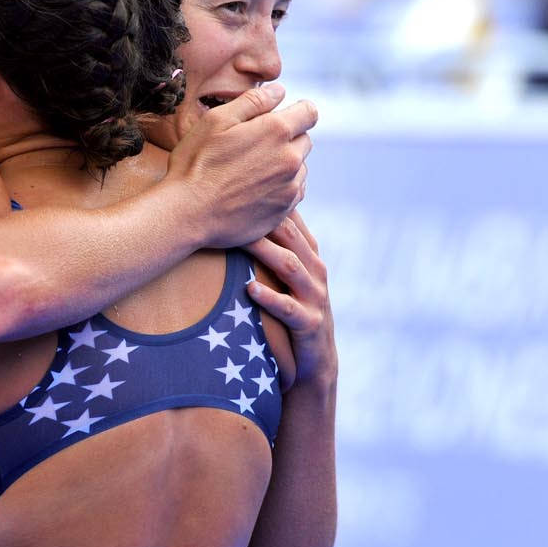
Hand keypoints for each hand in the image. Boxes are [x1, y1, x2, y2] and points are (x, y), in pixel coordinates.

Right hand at [166, 84, 316, 248]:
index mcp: (276, 131)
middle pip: (304, 140)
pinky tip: (255, 189)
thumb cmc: (195, 164)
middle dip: (287, 138)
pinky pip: (294, 192)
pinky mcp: (283, 211)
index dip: (297, 111)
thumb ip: (252, 102)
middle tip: (255, 145)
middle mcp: (290, 159)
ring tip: (251, 171)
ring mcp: (289, 187)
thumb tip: (280, 91)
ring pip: (300, 168)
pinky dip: (281, 187)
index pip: (309, 112)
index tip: (282, 116)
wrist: (187, 214)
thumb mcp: (215, 121)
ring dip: (285, 164)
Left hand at [245, 212, 336, 388]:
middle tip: (231, 205)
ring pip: (289, 267)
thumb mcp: (286, 277)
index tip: (241, 185)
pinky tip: (250, 289)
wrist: (314, 361)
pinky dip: (270, 298)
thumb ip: (273, 247)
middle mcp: (316, 271)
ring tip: (239, 240)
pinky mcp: (310, 324)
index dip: (271, 202)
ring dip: (264, 252)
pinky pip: (288, 309)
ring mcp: (315, 297)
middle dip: (264, 220)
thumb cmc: (291, 310)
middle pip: (289, 236)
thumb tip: (237, 217)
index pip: (291, 220)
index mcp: (309, 255)